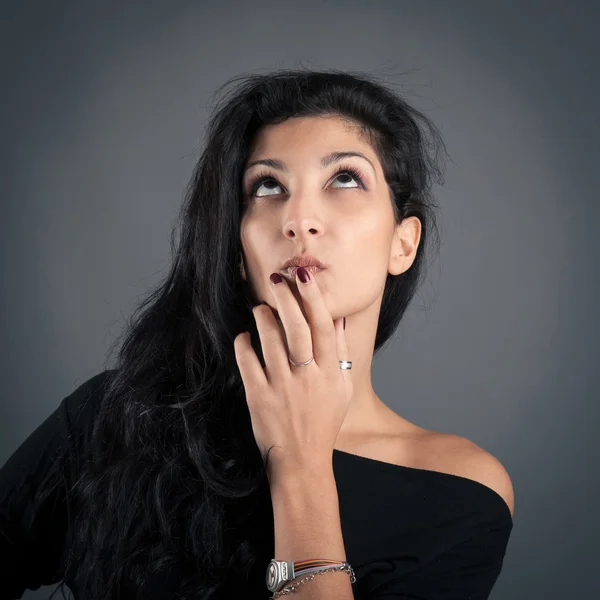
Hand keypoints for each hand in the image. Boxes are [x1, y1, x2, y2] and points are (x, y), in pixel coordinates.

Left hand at [233, 267, 352, 483]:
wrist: (302, 460)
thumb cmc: (324, 421)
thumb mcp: (342, 387)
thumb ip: (340, 351)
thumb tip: (338, 318)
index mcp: (331, 372)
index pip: (324, 326)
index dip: (313, 297)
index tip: (303, 275)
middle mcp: (308, 378)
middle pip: (298, 329)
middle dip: (287, 299)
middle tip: (276, 280)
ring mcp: (282, 388)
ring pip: (271, 342)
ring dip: (264, 318)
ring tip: (260, 307)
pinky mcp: (259, 398)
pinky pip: (248, 364)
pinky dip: (244, 345)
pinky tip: (244, 336)